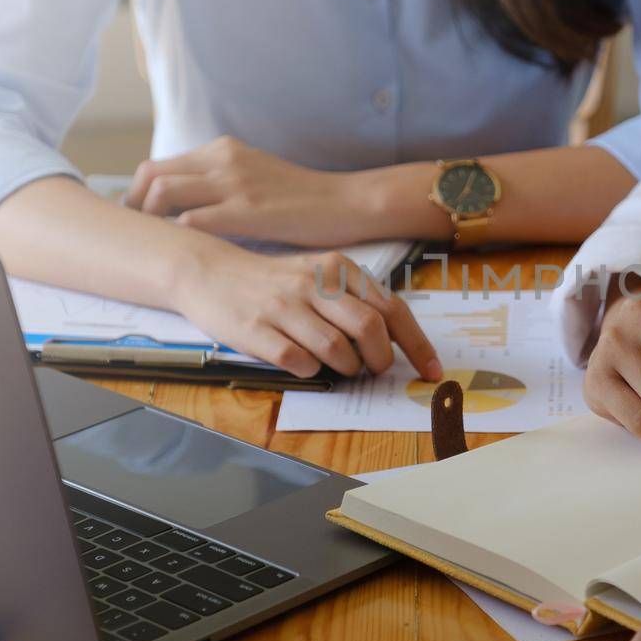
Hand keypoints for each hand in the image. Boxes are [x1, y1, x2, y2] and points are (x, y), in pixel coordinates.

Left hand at [125, 136, 370, 245]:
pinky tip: (184, 255)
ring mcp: (233, 182)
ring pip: (162, 193)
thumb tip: (191, 204)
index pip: (159, 165)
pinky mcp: (246, 209)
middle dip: (134, 207)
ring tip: (156, 247)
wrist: (347, 202)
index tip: (139, 221)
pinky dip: (177, 237)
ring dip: (150, 222)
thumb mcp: (257, 176)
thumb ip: (223, 182)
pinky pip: (192, 220)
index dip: (139, 194)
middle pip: (150, 175)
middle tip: (138, 237)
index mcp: (223, 149)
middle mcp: (222, 158)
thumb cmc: (306, 199)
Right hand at [173, 242, 441, 379]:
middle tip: (371, 369)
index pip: (392, 308)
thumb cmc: (274, 281)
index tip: (432, 371)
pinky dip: (310, 370)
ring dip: (346, 368)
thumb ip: (356, 301)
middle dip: (379, 361)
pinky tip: (303, 362)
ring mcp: (284, 306)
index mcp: (338, 268)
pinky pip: (299, 362)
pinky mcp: (257, 330)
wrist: (209, 271)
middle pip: (370, 330)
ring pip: (337, 350)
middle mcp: (314, 283)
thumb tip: (398, 341)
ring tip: (338, 365)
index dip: (417, 344)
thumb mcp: (319, 276)